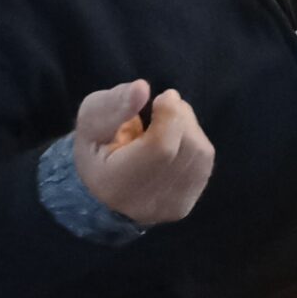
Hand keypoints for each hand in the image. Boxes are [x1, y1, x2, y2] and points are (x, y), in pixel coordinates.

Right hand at [73, 80, 215, 225]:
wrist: (103, 184)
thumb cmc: (98, 143)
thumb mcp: (92, 117)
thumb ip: (113, 103)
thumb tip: (142, 88)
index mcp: (115, 184)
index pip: (160, 148)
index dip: (170, 114)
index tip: (163, 97)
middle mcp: (144, 204)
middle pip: (186, 147)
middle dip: (180, 116)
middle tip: (164, 105)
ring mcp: (167, 209)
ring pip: (199, 153)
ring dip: (189, 127)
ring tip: (168, 123)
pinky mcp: (183, 206)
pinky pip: (204, 163)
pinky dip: (194, 143)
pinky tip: (176, 141)